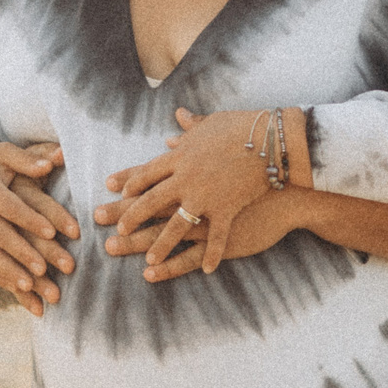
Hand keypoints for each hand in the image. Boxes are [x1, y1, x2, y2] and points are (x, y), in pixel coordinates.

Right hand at [0, 140, 72, 316]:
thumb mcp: (1, 153)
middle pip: (0, 236)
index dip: (30, 219)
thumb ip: (27, 158)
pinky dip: (0, 279)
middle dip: (22, 253)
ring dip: (9, 273)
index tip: (52, 232)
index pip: (10, 206)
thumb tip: (55, 160)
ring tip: (31, 288)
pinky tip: (19, 293)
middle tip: (44, 269)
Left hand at [103, 108, 277, 273]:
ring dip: (161, 245)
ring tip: (147, 262)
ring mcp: (205, 196)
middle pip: (151, 200)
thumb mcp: (213, 123)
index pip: (148, 171)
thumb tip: (178, 116)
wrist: (272, 140)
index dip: (130, 182)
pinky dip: (212, 255)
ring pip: (176, 225)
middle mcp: (186, 178)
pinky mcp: (227, 210)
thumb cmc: (245, 127)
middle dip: (131, 217)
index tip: (115, 191)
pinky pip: (217, 238)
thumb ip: (192, 126)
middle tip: (115, 231)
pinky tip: (207, 270)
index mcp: (181, 156)